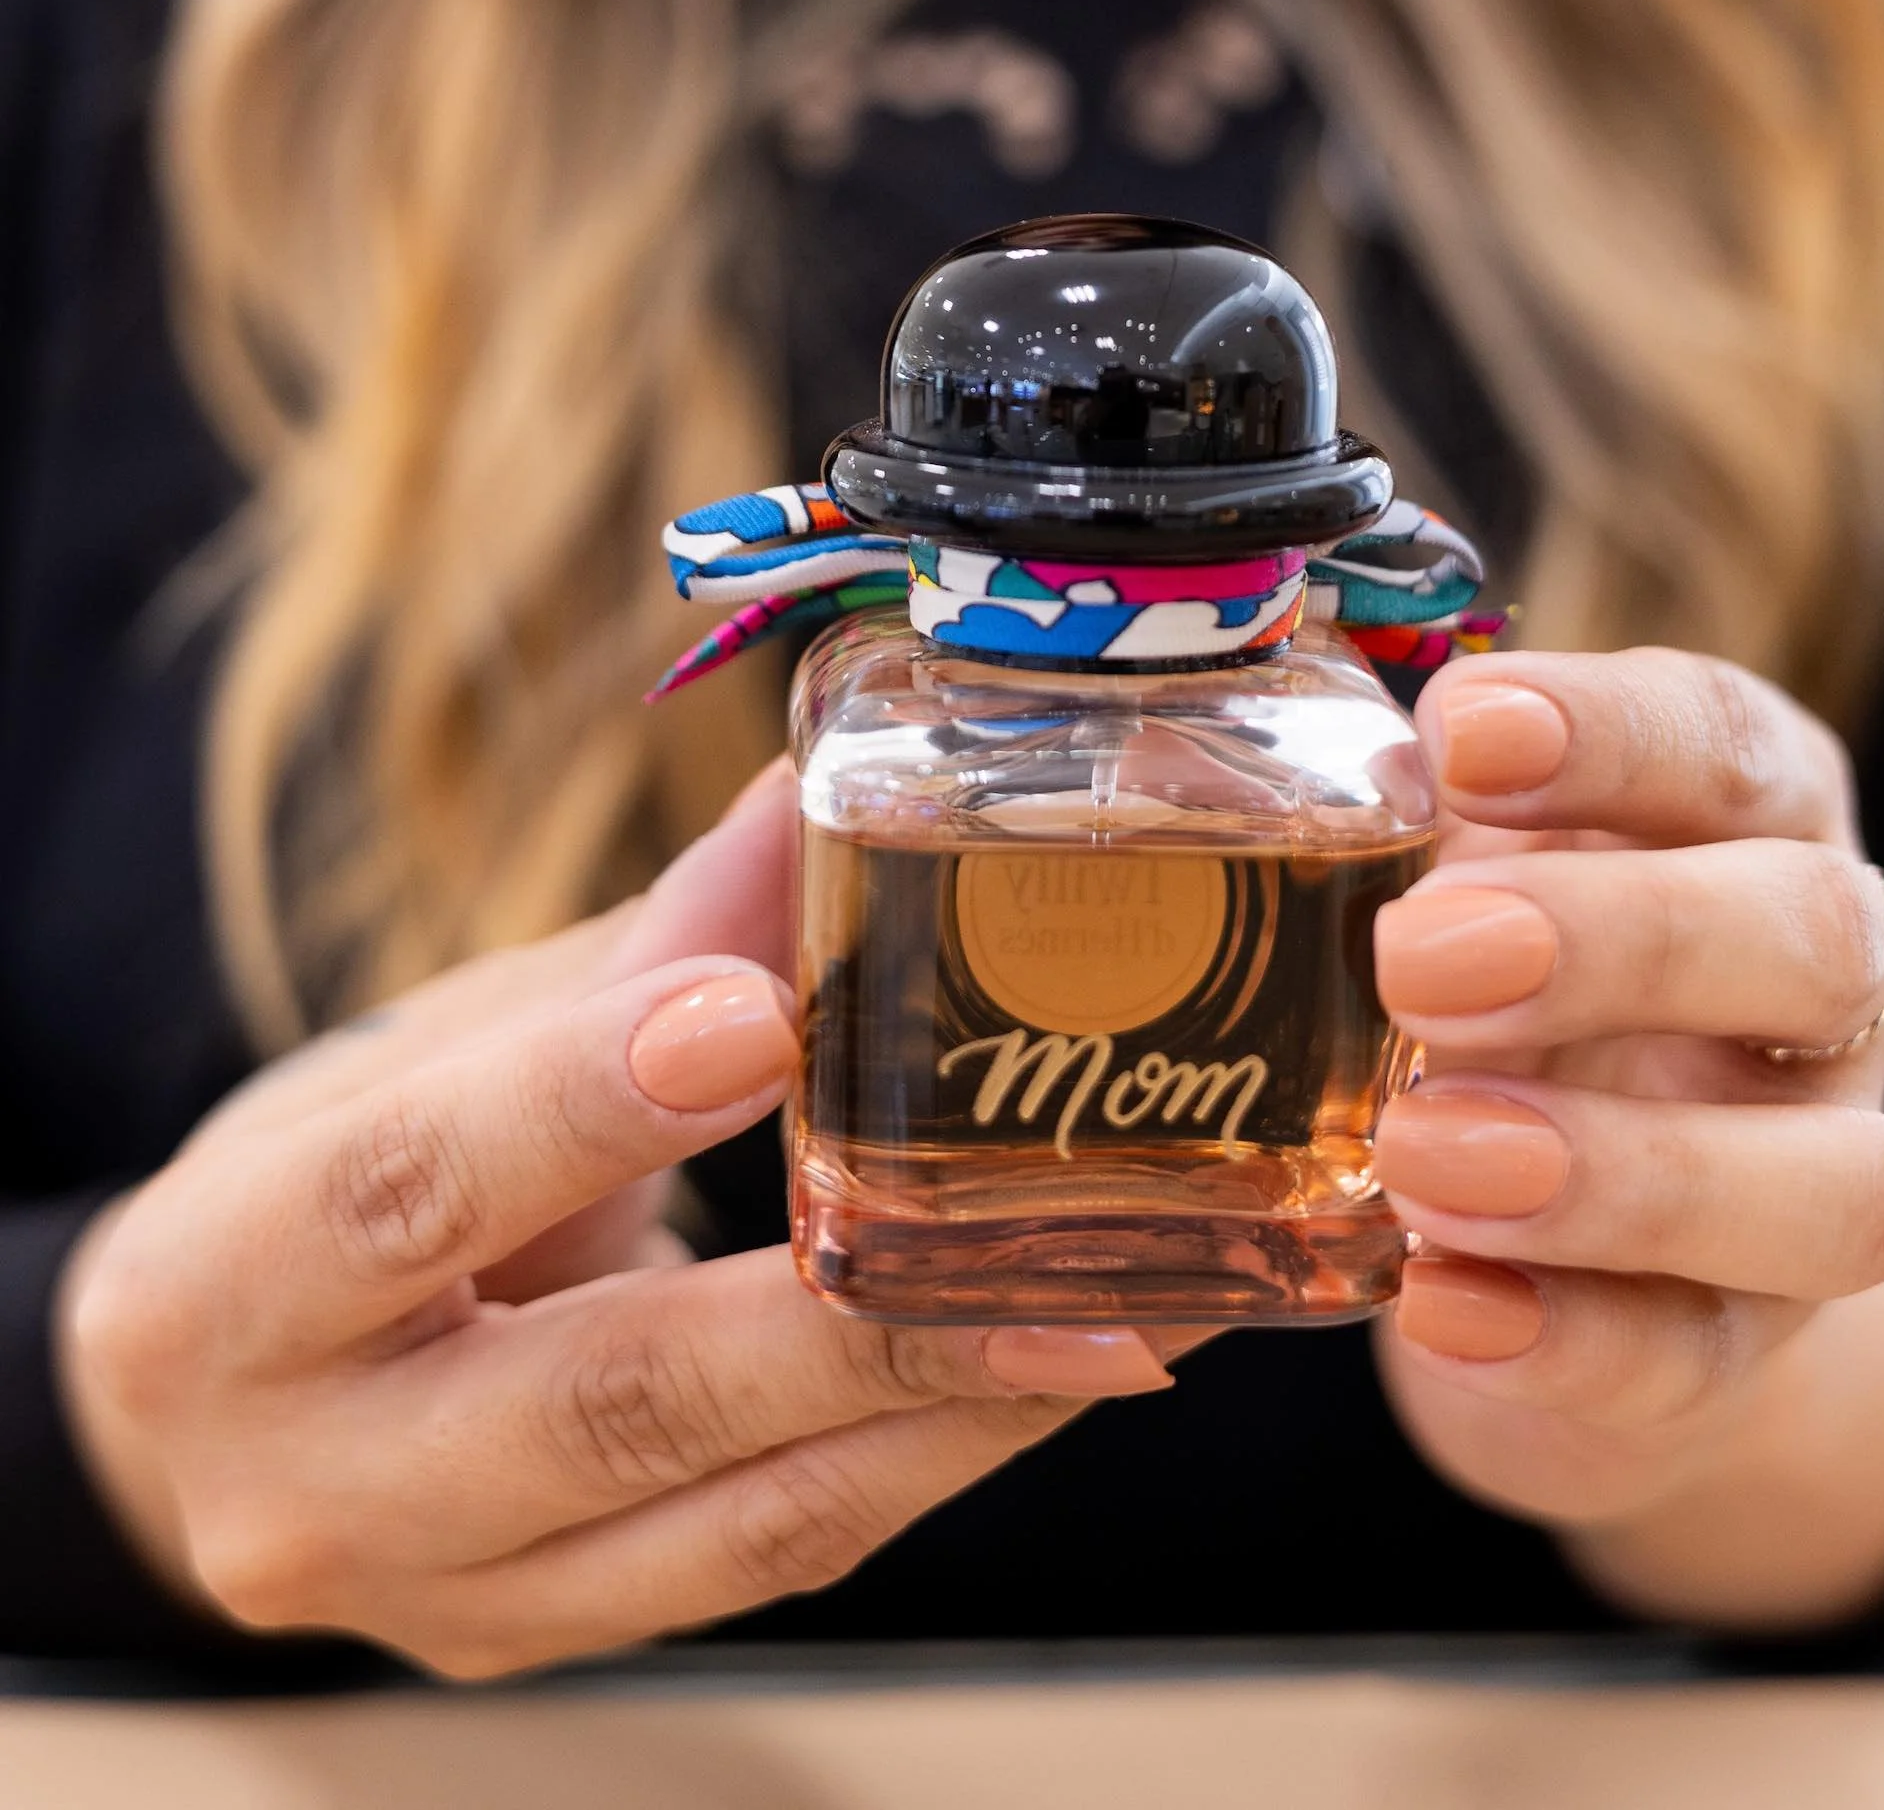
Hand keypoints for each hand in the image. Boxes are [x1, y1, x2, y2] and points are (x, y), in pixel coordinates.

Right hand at [58, 763, 1172, 1676]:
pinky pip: (768, 1559)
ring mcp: (440, 1595)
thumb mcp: (426, 1048)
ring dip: (945, 1409)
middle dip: (850, 1320)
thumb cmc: (324, 1189)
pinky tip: (1037, 1369)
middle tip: (1048, 1243)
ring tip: (1114, 1307)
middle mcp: (315, 1477)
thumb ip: (632, 953)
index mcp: (224, 1282)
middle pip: (607, 1401)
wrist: (211, 1418)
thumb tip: (813, 799)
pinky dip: (921, 1461)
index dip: (586, 1099)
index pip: (407, 1187)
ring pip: (729, 1518)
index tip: (762, 1013)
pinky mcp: (547, 1642)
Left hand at [1369, 649, 1883, 1625]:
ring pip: (1831, 1181)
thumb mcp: (1451, 875)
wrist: (1575, 1249)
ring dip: (1628, 1173)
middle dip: (1622, 938)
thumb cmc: (1500, 987)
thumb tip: (1181, 772)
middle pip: (1812, 932)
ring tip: (1423, 1159)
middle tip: (1415, 959)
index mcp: (1744, 819)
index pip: (1722, 738)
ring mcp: (1813, 1174)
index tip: (1459, 737)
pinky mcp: (1749, 1347)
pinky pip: (1701, 1356)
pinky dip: (1572, 1337)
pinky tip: (1437, 1306)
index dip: (1610, 731)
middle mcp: (1821, 987)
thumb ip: (1371, 826)